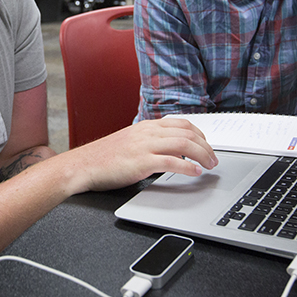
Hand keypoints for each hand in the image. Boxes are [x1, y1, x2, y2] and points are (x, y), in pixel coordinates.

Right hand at [63, 117, 217, 192]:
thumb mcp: (129, 141)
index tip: (207, 145)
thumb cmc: (103, 158)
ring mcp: (144, 146)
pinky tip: (194, 173)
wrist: (82, 166)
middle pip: (187, 132)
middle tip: (214, 159)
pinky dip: (187, 167)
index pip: (181, 123)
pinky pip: (171, 162)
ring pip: (183, 144)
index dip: (199, 134)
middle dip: (206, 146)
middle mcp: (147, 133)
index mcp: (145, 126)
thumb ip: (148, 141)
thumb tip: (168, 149)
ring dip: (202, 155)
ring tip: (209, 166)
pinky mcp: (141, 163)